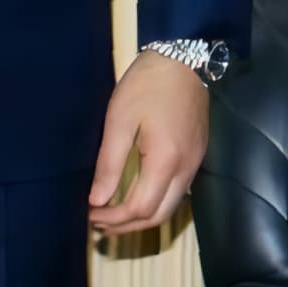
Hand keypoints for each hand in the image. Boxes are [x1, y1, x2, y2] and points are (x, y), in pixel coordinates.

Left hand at [90, 50, 210, 234]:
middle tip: (100, 223)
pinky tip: (137, 194)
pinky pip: (178, 192)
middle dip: (128, 226)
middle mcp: (186, 169)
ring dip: (143, 217)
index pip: (140, 208)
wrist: (183, 60)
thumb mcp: (119, 121)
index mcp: (165, 161)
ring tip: (115, 214)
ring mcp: (195, 163)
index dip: (115, 219)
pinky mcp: (197, 155)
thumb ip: (110, 164)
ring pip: (171, 207)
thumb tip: (97, 200)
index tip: (90, 215)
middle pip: (159, 216)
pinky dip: (156, 202)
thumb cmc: (146, 86)